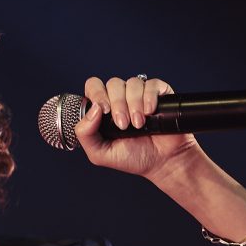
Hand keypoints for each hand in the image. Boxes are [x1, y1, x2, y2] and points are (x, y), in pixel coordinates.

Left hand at [74, 76, 200, 178]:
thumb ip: (85, 134)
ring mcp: (139, 94)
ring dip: (134, 104)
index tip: (104, 111)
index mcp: (103, 109)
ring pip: (132, 83)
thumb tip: (93, 109)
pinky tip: (150, 112)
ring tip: (138, 124)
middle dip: (118, 105)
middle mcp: (120, 98)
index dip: (97, 94)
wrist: (160, 162)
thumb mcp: (99, 153)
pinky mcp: (158, 94)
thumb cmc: (131, 158)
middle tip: (124, 125)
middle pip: (113, 83)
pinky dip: (149, 98)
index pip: (93, 86)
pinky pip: (151, 84)